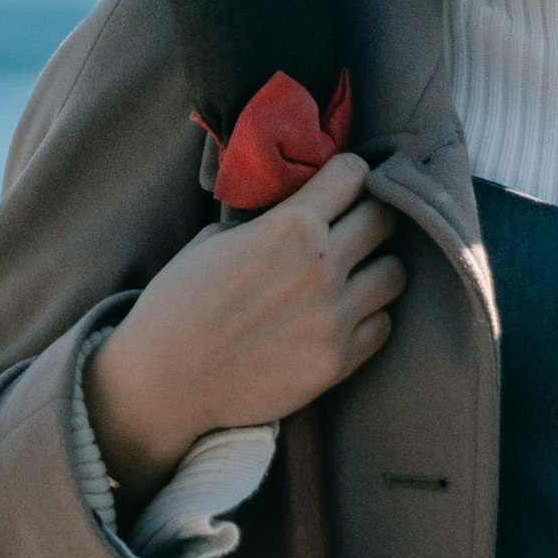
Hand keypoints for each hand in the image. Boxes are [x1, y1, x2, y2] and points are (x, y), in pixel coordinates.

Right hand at [85, 152, 404, 498]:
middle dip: (370, 217)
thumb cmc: (178, 304)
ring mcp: (333, 317)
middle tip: (353, 230)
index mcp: (291, 225)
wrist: (162, 384)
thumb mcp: (215, 238)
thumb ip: (268, 218)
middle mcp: (322, 266)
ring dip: (376, 269)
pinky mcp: (336, 363)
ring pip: (395, 272)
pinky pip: (382, 326)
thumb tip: (300, 203)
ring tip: (354, 277)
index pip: (355, 172)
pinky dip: (368, 319)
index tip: (342, 186)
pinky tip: (344, 318)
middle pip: (386, 218)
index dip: (348, 176)